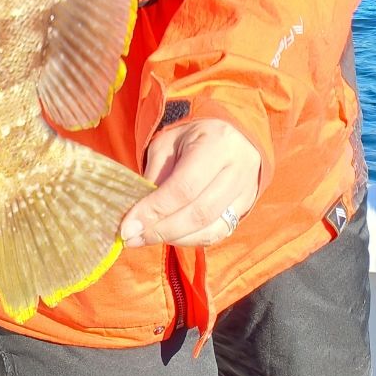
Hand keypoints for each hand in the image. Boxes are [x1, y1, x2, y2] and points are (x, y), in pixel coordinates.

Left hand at [119, 119, 260, 247]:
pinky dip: (192, 240)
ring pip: (210, 229)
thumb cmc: (194, 136)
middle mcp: (238, 169)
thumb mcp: (168, 142)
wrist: (232, 135)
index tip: (128, 227)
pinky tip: (171, 236)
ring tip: (147, 238)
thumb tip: (139, 215)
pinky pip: (219, 233)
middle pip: (199, 213)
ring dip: (175, 239)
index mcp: (217, 144)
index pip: (184, 187)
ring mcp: (247, 191)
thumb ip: (156, 175)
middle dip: (161, 230)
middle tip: (133, 238)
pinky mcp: (247, 207)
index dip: (154, 211)